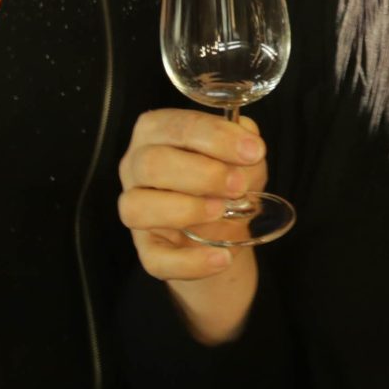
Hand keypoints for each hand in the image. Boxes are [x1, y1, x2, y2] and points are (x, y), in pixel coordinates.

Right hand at [118, 107, 267, 288]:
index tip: (252, 151)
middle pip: (150, 163)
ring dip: (185, 209)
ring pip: (137, 208)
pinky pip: (155, 259)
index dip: (215, 137)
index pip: (177, 126)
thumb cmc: (227, 181)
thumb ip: (245, 147)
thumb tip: (248, 147)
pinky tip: (221, 257)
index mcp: (157, 131)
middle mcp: (136, 166)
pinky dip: (190, 261)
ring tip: (221, 211)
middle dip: (200, 174)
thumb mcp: (243, 158)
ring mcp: (136, 208)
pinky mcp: (146, 248)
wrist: (226, 229)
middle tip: (237, 185)